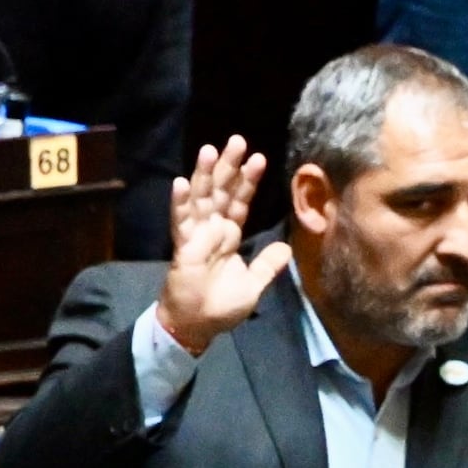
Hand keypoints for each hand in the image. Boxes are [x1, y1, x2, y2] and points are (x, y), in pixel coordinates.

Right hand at [148, 138, 288, 357]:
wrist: (197, 327)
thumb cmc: (221, 307)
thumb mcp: (254, 285)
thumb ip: (267, 265)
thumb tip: (286, 248)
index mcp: (229, 236)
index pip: (239, 202)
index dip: (248, 181)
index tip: (259, 158)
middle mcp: (212, 230)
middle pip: (221, 191)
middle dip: (228, 166)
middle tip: (237, 140)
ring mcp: (196, 236)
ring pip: (201, 199)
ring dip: (205, 175)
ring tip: (209, 150)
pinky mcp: (183, 247)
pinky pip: (181, 221)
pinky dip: (180, 203)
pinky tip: (181, 183)